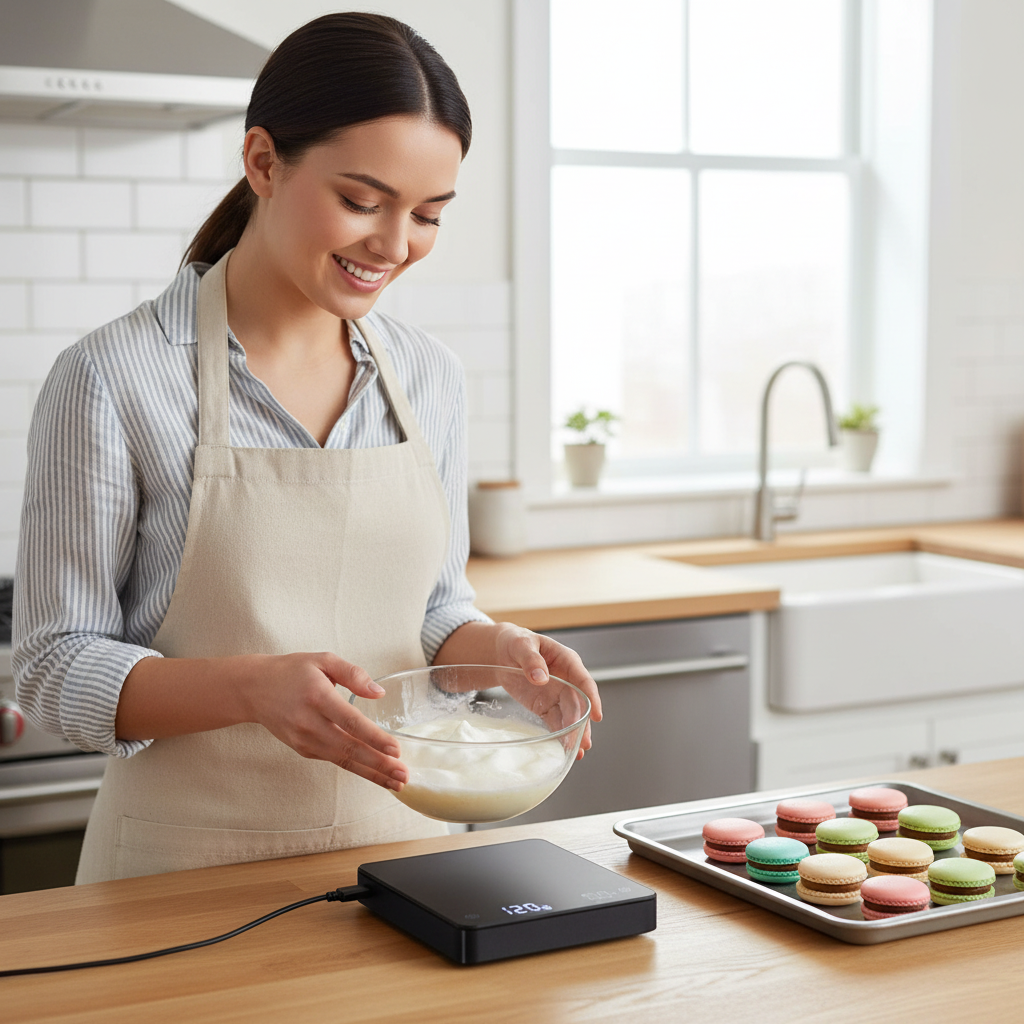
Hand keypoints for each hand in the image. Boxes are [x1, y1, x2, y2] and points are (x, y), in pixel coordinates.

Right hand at [243, 652, 409, 790]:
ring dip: (371, 774)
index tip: (396, 750)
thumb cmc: (292, 671)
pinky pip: (334, 760)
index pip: (350, 722)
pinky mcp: (303, 749)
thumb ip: (353, 673)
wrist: (254, 689)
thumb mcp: (323, 660)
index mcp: (317, 696)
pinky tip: (376, 774)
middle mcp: (309, 722)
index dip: (374, 738)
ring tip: (396, 783)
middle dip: (379, 765)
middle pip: (349, 748)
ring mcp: (304, 739)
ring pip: (342, 760)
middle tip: (403, 775)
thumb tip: (379, 693)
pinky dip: (356, 769)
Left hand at [434, 622, 602, 758]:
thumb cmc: (516, 642)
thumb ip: (531, 660)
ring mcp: (557, 694)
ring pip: (570, 717)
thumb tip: (541, 677)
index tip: (597, 716)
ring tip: (577, 753)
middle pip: (579, 704)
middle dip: (582, 724)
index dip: (592, 698)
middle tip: (584, 743)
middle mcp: (567, 680)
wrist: (502, 652)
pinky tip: (564, 749)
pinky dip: (560, 735)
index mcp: (567, 661)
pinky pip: (556, 722)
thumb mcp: (521, 645)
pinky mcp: (546, 706)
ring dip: (574, 734)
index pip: (584, 681)